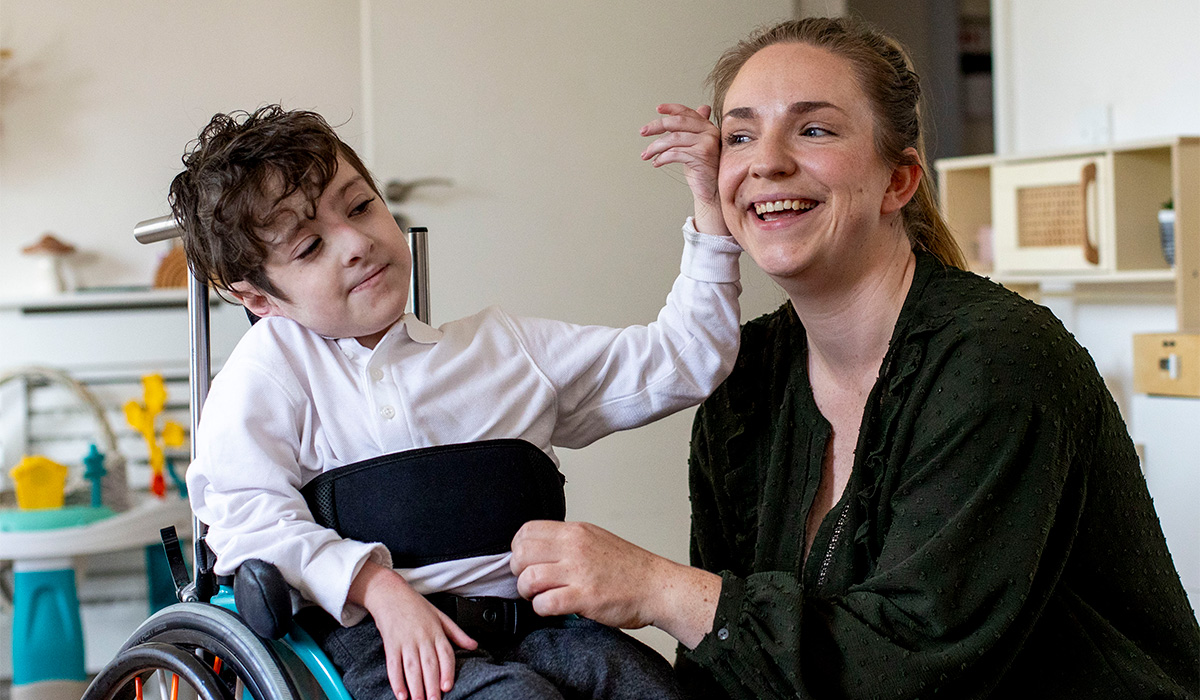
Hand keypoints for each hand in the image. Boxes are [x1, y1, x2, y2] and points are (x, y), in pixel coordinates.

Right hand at [349, 561, 476, 699]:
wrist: (390, 594)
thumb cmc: (416, 606)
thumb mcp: (441, 616)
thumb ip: (457, 633)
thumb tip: (474, 645)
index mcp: (436, 631)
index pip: (445, 654)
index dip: (447, 671)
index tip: (447, 686)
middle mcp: (422, 637)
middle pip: (429, 665)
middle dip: (432, 686)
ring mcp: (405, 641)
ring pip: (412, 668)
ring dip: (416, 687)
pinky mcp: (390, 644)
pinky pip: (393, 666)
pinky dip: (396, 681)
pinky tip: (401, 694)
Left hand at [510, 520, 720, 648]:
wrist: (657, 586)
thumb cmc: (629, 568)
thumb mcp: (596, 539)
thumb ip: (567, 542)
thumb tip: (537, 550)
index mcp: (576, 532)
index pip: (527, 531)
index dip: (518, 548)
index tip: (525, 561)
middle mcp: (575, 547)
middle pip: (522, 553)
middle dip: (518, 571)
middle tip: (530, 581)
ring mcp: (580, 572)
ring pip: (529, 579)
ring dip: (527, 592)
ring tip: (538, 596)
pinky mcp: (585, 597)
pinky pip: (545, 603)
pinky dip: (541, 609)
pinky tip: (552, 608)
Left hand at [640, 103, 727, 236]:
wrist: (713, 191)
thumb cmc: (703, 170)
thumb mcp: (695, 147)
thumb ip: (690, 131)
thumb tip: (683, 115)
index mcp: (708, 127)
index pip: (687, 113)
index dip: (671, 109)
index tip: (658, 109)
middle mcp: (710, 132)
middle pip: (678, 122)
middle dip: (657, 126)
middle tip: (643, 132)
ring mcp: (707, 143)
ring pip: (674, 139)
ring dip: (655, 147)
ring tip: (646, 154)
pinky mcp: (702, 155)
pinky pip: (675, 153)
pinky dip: (662, 158)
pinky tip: (656, 162)